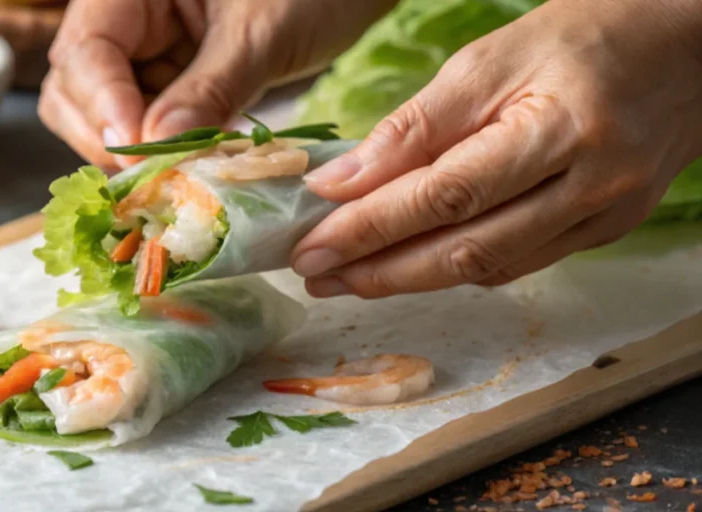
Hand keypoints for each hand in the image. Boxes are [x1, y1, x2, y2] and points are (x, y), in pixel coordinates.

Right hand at [38, 0, 393, 169]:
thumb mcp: (262, 33)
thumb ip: (210, 88)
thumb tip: (157, 147)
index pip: (86, 50)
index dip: (103, 105)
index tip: (138, 153)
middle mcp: (125, 18)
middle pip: (76, 87)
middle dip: (105, 137)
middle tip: (152, 179)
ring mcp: (146, 53)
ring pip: (105, 114)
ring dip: (132, 153)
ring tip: (174, 182)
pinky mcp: (171, 82)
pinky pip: (147, 124)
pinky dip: (162, 153)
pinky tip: (189, 173)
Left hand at [291, 0, 701, 298]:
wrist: (684, 49)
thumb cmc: (582, 38)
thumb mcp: (489, 61)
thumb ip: (415, 127)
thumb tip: (341, 183)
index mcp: (559, 130)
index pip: (445, 195)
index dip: (372, 226)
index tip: (312, 244)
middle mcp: (590, 187)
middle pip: (465, 250)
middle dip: (379, 271)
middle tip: (316, 275)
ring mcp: (603, 217)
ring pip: (489, 268)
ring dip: (409, 281)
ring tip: (347, 278)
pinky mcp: (605, 232)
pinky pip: (518, 265)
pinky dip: (456, 268)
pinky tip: (410, 267)